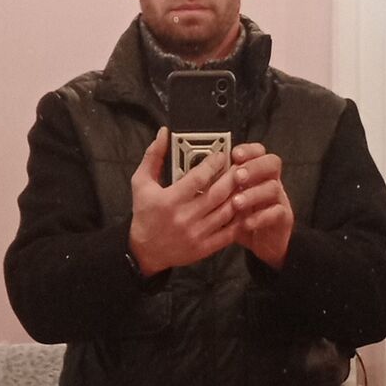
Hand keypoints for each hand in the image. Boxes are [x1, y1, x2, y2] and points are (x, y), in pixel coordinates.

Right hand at [129, 127, 237, 274]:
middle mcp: (184, 218)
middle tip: (240, 166)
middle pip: (217, 194)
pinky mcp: (204, 248)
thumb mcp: (141, 183)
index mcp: (169, 200)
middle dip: (232, 177)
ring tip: (244, 184)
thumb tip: (163, 133)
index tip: (221, 155)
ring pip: (226, 212)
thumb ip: (152, 156)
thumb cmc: (144, 214)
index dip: (213, 164)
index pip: (198, 178)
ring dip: (238, 196)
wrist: (144, 252)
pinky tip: (241, 207)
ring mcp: (196, 234)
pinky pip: (228, 233)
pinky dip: (238, 219)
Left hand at [229, 142, 294, 269]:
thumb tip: (198, 176)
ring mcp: (279, 199)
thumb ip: (219, 187)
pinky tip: (246, 223)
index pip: (258, 152)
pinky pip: (277, 213)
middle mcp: (270, 182)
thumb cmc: (242, 219)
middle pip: (272, 163)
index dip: (248, 150)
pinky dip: (260, 217)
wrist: (263, 243)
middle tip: (238, 176)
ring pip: (273, 188)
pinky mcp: (284, 218)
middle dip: (253, 167)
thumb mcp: (228, 201)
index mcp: (257, 173)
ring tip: (236, 203)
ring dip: (253, 193)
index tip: (234, 154)